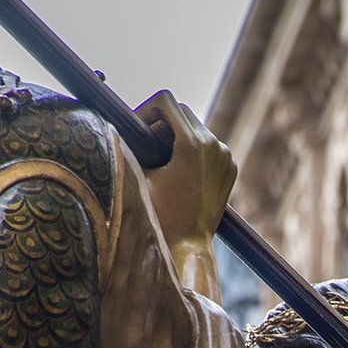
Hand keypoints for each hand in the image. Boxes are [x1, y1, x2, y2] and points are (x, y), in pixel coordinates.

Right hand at [135, 90, 236, 249]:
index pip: (166, 101)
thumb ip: (131, 145)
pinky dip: (194, 149)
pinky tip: (180, 170)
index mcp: (192, 144)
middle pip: (182, 112)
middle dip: (161, 122)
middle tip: (145, 144)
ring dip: (177, 135)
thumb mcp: (138, 175)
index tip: (137, 129)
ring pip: (196, 127)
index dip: (146, 109)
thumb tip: (118, 124)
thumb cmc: (159, 215)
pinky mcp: (230, 168)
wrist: (187, 247)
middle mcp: (213, 146)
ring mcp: (225, 157)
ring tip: (160, 158)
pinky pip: (210, 146)